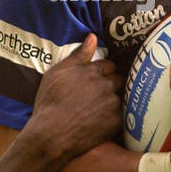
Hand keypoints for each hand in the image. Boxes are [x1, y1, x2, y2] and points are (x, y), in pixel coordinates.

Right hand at [26, 34, 121, 159]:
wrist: (51, 135)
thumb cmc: (50, 102)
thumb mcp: (57, 73)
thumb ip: (78, 55)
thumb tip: (92, 37)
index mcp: (92, 71)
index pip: (109, 64)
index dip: (103, 70)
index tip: (97, 77)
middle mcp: (106, 85)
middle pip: (119, 79)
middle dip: (112, 83)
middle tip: (100, 92)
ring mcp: (112, 104)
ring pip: (120, 97)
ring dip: (113, 100)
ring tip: (100, 108)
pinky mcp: (115, 123)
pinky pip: (120, 116)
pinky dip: (113, 117)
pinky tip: (101, 121)